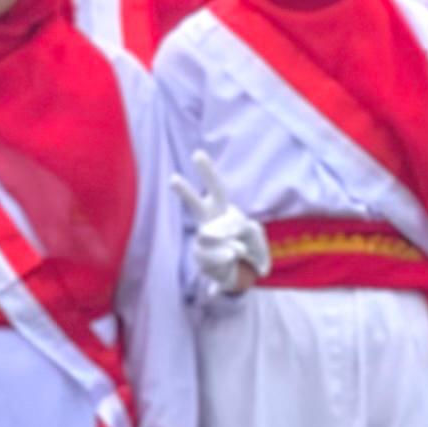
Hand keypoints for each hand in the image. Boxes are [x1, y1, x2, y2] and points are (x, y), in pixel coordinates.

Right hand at [168, 147, 267, 294]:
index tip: (197, 154)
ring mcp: (202, 241)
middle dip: (184, 192)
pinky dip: (225, 256)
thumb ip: (246, 230)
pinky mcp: (200, 260)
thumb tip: (228, 242)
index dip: (207, 171)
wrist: (241, 273)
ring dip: (225, 242)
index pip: (215, 187)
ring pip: (206, 236)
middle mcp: (207, 222)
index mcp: (221, 209)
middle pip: (195, 205)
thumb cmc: (248, 244)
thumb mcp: (254, 232)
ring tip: (239, 250)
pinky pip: (212, 256)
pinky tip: (233, 257)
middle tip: (173, 179)